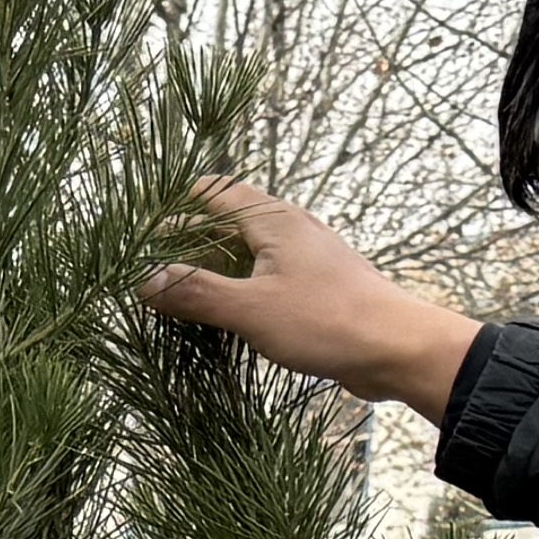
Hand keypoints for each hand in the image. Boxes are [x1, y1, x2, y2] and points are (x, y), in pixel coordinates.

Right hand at [142, 179, 485, 419]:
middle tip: (148, 266)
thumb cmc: (327, 321)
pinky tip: (224, 314)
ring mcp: (305, 258)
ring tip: (177, 292)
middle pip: (227, 221)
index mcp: (274, 221)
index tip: (142, 228)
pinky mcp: (316, 286)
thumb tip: (145, 281)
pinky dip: (237, 287)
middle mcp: (290, 230)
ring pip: (247, 251)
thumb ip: (197, 293)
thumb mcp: (251, 309)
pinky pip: (265, 276)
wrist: (397, 347)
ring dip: (212, 266)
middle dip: (187, 240)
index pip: (215, 191)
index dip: (176, 204)